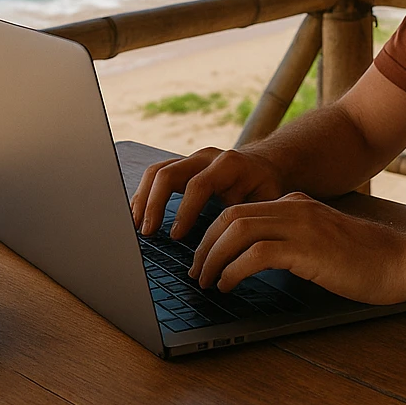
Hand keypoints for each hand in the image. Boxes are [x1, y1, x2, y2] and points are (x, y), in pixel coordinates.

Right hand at [130, 147, 285, 237]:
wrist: (266, 167)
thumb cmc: (267, 189)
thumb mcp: (268, 202)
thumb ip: (251, 218)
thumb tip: (236, 247)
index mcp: (228, 164)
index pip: (198, 184)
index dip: (184, 211)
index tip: (175, 236)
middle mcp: (206, 157)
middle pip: (168, 173)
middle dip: (153, 204)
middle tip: (147, 232)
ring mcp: (191, 159)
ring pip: (157, 171)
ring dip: (142, 199)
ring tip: (137, 226)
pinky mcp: (182, 167)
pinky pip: (156, 176)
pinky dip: (144, 195)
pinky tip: (139, 216)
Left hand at [188, 192, 405, 304]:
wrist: (400, 262)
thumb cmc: (364, 260)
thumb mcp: (320, 241)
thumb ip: (292, 241)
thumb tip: (255, 260)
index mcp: (294, 204)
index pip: (240, 209)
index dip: (213, 232)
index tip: (203, 256)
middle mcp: (293, 208)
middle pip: (231, 216)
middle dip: (205, 244)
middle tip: (195, 270)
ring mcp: (300, 226)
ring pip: (237, 230)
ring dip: (214, 257)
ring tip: (206, 280)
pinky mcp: (307, 249)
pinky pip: (256, 254)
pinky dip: (234, 270)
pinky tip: (228, 285)